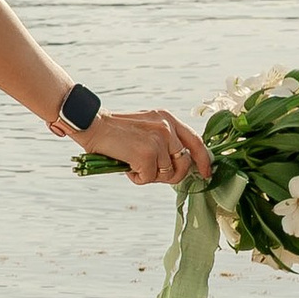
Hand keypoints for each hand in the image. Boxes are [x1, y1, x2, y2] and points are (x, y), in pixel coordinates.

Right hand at [79, 106, 211, 186]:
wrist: (92, 124)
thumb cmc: (116, 131)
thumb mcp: (147, 128)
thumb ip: (165, 141)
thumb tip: (178, 165)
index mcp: (168, 119)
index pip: (196, 142)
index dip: (203, 160)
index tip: (206, 173)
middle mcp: (167, 128)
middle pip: (183, 164)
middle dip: (170, 175)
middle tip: (150, 172)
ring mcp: (159, 141)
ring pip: (166, 174)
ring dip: (148, 175)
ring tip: (133, 164)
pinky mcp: (147, 154)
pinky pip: (148, 178)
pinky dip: (136, 177)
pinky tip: (126, 166)